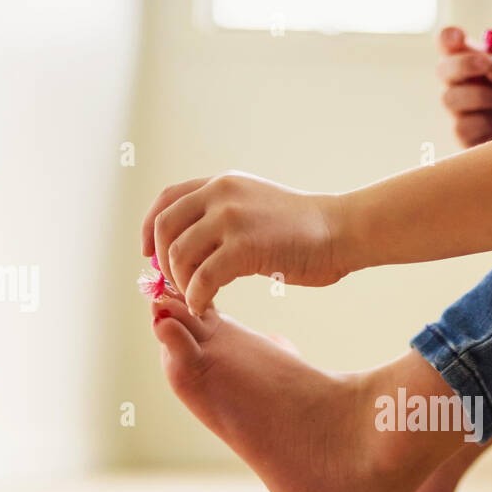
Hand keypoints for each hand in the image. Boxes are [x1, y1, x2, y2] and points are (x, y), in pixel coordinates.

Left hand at [140, 172, 348, 315]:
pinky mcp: (244, 246)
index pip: (167, 200)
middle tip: (176, 287)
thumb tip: (197, 245)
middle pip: (165, 228)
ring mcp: (231, 218)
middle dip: (164, 263)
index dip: (148, 228)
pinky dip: (197, 298)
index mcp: (222, 184)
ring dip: (182, 284)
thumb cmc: (307, 231)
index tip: (148, 255)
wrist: (343, 231)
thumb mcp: (258, 208)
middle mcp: (221, 194)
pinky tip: (205, 307)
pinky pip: (202, 279)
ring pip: (179, 256)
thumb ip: (227, 217)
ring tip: (196, 299)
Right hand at [436, 26, 491, 146]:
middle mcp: (465, 86)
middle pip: (443, 70)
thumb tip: (486, 63)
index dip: (449, 39)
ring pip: (449, 97)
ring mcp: (462, 112)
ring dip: (478, 95)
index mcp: (477, 66)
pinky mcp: (464, 137)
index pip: (452, 47)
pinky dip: (480, 122)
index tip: (459, 36)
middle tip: (484, 64)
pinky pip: (460, 125)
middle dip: (461, 64)